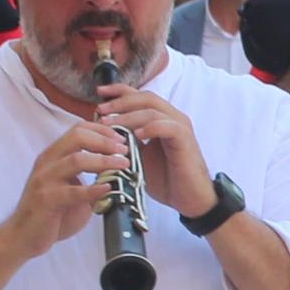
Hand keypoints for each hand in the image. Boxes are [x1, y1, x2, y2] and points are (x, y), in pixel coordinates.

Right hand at [0, 114, 133, 264]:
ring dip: (103, 160)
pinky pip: (73, 191)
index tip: (121, 138)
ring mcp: (45, 180)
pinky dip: (93, 189)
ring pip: (76, 160)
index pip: (78, 130)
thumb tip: (118, 173)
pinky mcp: (46, 200)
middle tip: (124, 150)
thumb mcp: (71, 188)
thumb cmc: (50, 212)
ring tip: (121, 165)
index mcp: (53, 156)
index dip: (102, 130)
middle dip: (105, 141)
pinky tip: (107, 188)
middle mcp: (47, 163)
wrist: (23, 236)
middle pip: (77, 137)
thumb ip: (89, 178)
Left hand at [93, 82, 209, 207]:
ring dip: (129, 116)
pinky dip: (151, 128)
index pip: (140, 96)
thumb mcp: (140, 156)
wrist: (189, 198)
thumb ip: (127, 141)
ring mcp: (180, 127)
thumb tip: (102, 133)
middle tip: (101, 110)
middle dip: (120, 101)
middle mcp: (172, 118)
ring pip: (153, 110)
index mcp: (162, 118)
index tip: (99, 93)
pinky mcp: (185, 139)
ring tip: (110, 124)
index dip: (119, 91)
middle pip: (145, 97)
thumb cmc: (166, 178)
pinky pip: (168, 126)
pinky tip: (136, 135)